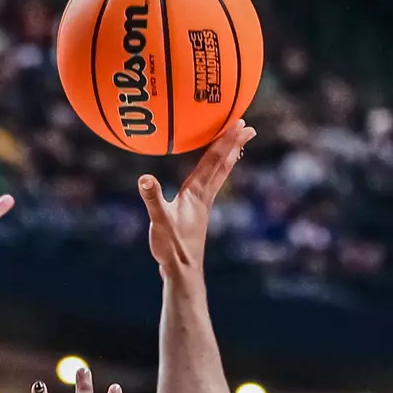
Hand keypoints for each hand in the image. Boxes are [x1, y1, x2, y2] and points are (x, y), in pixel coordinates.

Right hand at [137, 119, 255, 277]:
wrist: (183, 270)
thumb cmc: (171, 247)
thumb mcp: (159, 221)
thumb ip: (153, 199)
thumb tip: (144, 178)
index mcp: (196, 192)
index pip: (213, 160)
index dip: (225, 140)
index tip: (238, 122)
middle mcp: (204, 196)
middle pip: (223, 164)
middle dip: (234, 144)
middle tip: (247, 127)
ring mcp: (203, 205)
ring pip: (220, 174)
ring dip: (228, 157)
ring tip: (237, 145)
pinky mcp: (198, 213)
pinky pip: (211, 184)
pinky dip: (216, 172)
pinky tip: (211, 174)